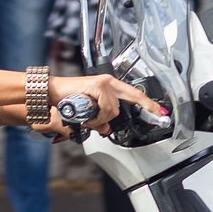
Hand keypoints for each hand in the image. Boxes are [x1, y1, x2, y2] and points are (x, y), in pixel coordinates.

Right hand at [43, 73, 162, 138]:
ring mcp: (104, 83)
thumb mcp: (88, 114)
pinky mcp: (98, 86)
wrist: (52, 93)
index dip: (148, 102)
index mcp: (109, 86)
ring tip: (90, 120)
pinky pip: (105, 109)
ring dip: (102, 119)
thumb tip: (106, 129)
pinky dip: (97, 118)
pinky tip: (87, 117)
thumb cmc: (67, 101)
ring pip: (115, 109)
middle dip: (146, 105)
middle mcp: (109, 82)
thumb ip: (99, 121)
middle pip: (133, 95)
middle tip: (157, 112)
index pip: (133, 93)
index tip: (160, 111)